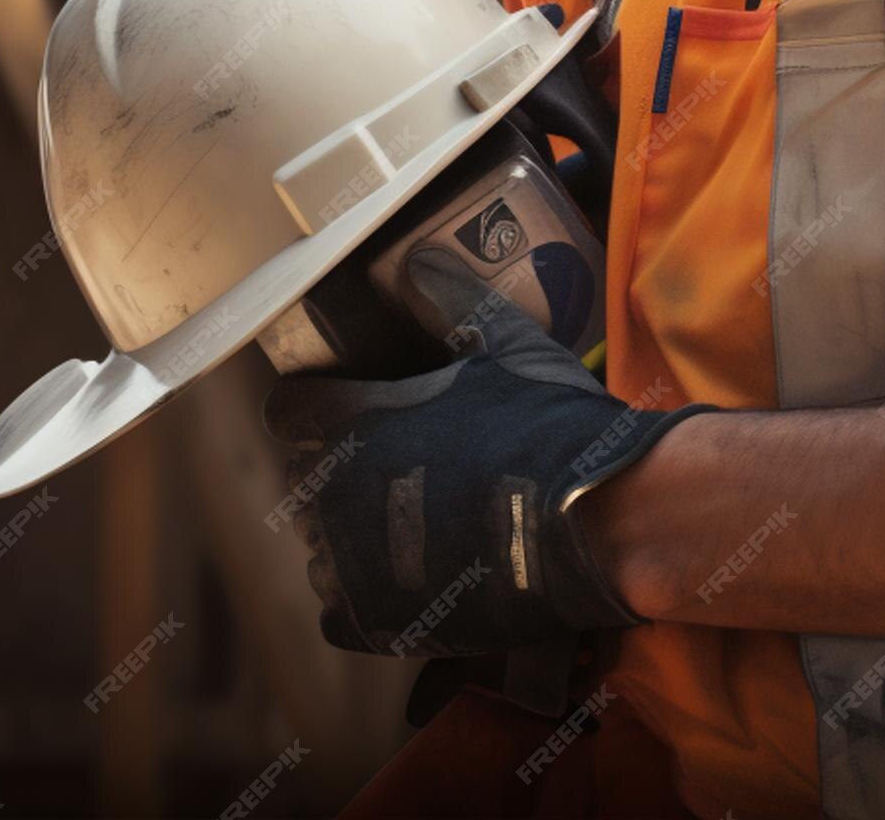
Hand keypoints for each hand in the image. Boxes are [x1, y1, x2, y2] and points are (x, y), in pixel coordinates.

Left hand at [262, 246, 715, 656]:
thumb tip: (416, 261)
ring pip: (321, 546)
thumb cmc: (548, 424)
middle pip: (306, 479)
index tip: (345, 403)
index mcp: (353, 422)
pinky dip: (365, 595)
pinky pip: (339, 610)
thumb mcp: (508, 345)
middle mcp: (334, 495)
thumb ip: (452, 301)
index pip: (288, 409)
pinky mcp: (379, 623)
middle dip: (342, 468)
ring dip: (353, 533)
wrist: (596, 521)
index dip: (314, 403)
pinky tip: (411, 576)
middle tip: (402, 461)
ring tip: (414, 522)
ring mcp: (352, 566)